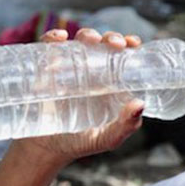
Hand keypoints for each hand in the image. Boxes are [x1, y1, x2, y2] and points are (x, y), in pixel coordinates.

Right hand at [11, 28, 144, 166]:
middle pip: (103, 44)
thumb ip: (126, 126)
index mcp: (110, 82)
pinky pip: (49, 48)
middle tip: (114, 44)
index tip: (132, 43)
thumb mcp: (107, 138)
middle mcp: (92, 71)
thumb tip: (139, 104)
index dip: (129, 44)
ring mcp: (68, 68)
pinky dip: (53, 38)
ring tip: (90, 41)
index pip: (123, 56)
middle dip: (111, 37)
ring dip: (87, 35)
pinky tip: (59, 39)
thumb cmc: (80, 143)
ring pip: (79, 42)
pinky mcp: (45, 70)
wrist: (45, 150)